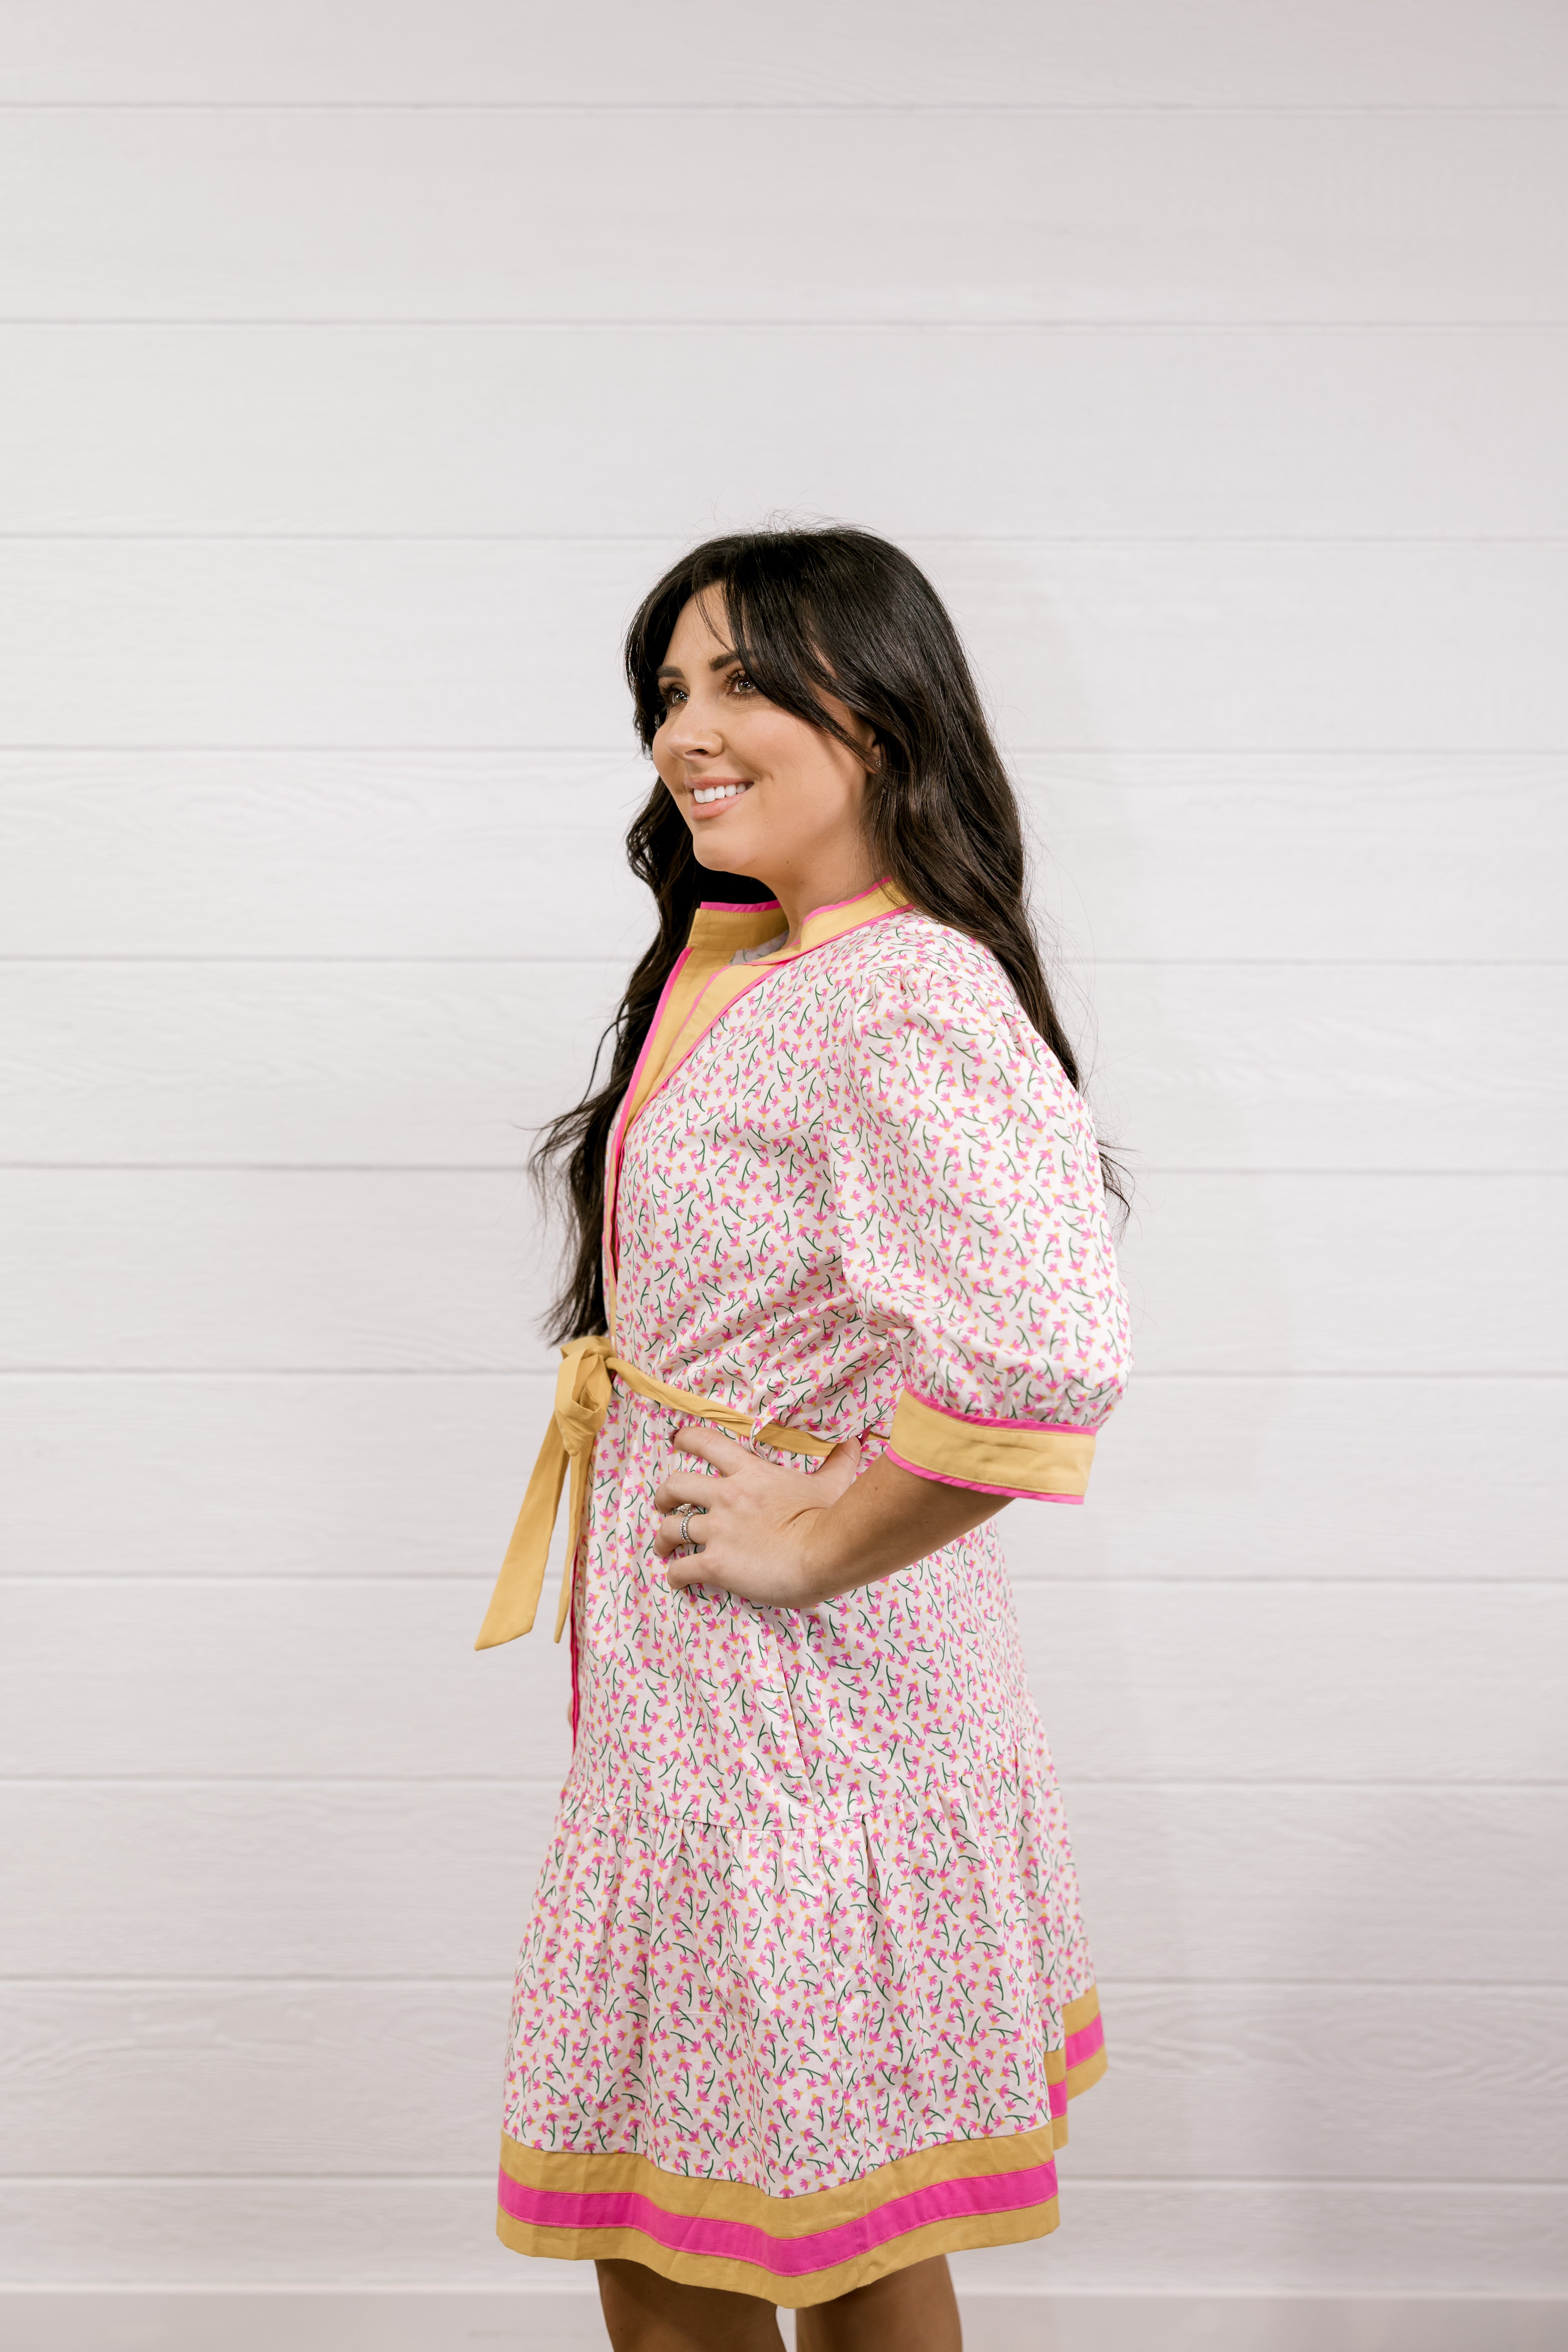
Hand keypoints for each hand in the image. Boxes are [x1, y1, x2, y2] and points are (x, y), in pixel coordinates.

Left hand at [652, 1424, 863, 1608]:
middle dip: (663, 1496)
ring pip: (670, 1528)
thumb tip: (854, 1443)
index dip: (685, 1439)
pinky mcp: (716, 1564)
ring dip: (662, 1538)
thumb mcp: (831, 1484)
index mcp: (749, 1473)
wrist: (827, 1553)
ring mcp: (718, 1530)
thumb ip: (838, 1463)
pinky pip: (681, 1569)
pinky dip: (674, 1575)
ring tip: (663, 1548)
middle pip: (676, 1485)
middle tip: (663, 1506)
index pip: (706, 1443)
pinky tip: (677, 1580)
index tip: (676, 1442)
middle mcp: (726, 1496)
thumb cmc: (830, 1518)